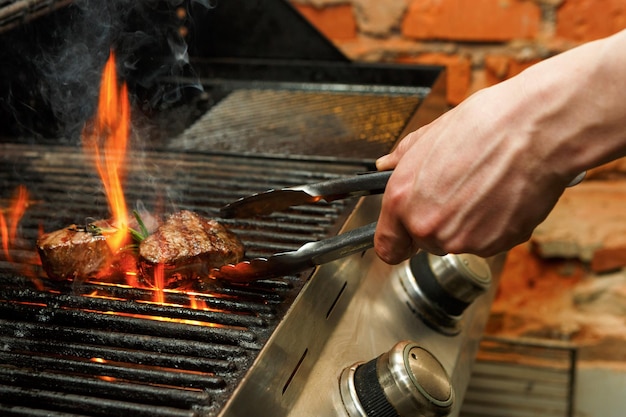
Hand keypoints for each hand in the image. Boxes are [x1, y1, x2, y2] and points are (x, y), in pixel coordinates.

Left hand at [374, 81, 569, 263]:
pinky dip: (493, 224)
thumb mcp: (429, 134)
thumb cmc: (485, 126)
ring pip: (457, 241)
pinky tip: (501, 194)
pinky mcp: (497, 245)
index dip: (396, 240)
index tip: (402, 237)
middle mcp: (428, 227)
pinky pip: (488, 241)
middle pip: (425, 241)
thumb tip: (386, 164)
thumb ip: (401, 158)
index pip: (387, 246)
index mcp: (402, 201)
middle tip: (457, 190)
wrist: (536, 130)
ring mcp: (463, 240)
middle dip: (437, 221)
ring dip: (466, 223)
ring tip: (483, 186)